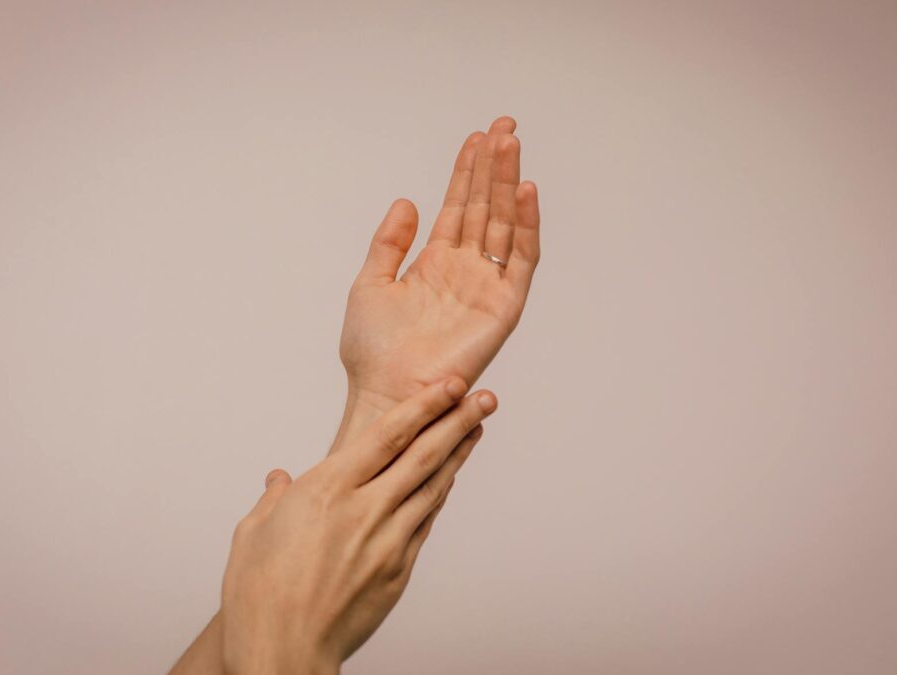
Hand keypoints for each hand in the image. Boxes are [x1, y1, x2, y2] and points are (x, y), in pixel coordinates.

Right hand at [219, 378, 496, 673]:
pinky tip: (447, 481)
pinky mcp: (398, 571)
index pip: (389, 436)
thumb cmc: (259, 595)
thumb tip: (280, 480)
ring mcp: (387, 541)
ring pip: (432, 487)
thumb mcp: (252, 534)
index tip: (451, 386)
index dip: (425, 406)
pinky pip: (424, 524)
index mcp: (327, 490)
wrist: (283, 652)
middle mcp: (365, 510)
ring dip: (457, 454)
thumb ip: (273, 500)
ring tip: (476, 428)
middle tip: (485, 397)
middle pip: (423, 455)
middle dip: (457, 420)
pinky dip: (438, 496)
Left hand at [334, 116, 539, 446]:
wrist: (385, 392)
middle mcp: (465, 271)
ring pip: (503, 224)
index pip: (458, 207)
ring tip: (511, 145)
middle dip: (494, 167)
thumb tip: (408, 201)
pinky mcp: (503, 307)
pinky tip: (526, 192)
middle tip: (504, 126)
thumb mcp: (370, 284)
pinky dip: (526, 226)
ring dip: (509, 184)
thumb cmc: (373, 352)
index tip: (477, 137)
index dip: (467, 172)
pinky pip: (521, 261)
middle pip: (485, 207)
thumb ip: (389, 242)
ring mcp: (486, 287)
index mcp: (435, 264)